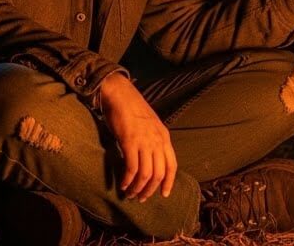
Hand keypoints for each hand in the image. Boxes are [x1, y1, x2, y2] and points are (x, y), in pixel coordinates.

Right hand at [97, 73, 176, 200]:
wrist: (120, 94)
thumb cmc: (132, 109)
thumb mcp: (151, 125)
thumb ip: (154, 140)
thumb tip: (151, 159)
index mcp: (164, 137)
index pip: (172, 165)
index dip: (169, 182)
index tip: (164, 194)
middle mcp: (157, 140)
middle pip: (159, 173)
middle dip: (151, 189)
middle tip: (142, 198)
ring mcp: (144, 141)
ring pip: (146, 174)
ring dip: (138, 188)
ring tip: (131, 194)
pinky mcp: (130, 142)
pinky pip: (131, 168)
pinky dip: (128, 180)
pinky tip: (123, 185)